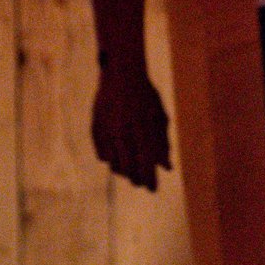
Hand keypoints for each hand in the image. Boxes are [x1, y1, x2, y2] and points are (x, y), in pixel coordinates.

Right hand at [91, 64, 172, 188]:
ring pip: (114, 165)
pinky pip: (102, 155)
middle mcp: (125, 134)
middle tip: (140, 182)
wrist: (122, 75)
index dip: (150, 181)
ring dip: (123, 171)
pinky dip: (110, 159)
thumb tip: (168, 168)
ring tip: (130, 169)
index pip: (147, 166)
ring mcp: (108, 133)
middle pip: (129, 170)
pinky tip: (117, 156)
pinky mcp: (96, 130)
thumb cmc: (146, 97)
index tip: (152, 190)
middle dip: (136, 180)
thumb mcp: (159, 118)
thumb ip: (163, 144)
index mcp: (144, 131)